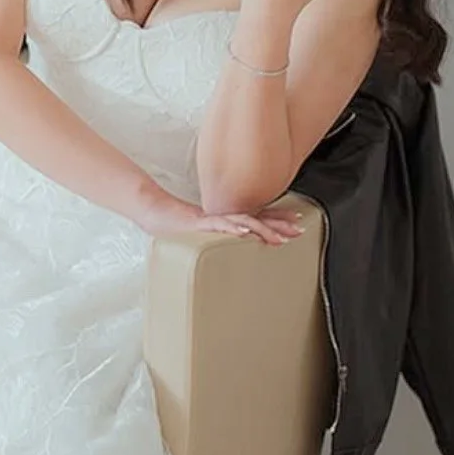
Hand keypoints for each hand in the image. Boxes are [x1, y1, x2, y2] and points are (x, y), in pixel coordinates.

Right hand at [135, 189, 305, 247]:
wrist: (154, 212)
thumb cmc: (176, 225)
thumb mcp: (204, 234)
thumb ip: (220, 237)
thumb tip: (235, 243)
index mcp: (227, 220)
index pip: (257, 218)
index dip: (277, 220)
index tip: (296, 222)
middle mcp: (224, 217)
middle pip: (257, 219)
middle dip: (279, 224)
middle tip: (299, 230)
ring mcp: (213, 220)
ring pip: (243, 222)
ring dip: (263, 229)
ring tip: (279, 237)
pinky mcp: (200, 224)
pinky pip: (220, 225)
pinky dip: (234, 228)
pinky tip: (246, 232)